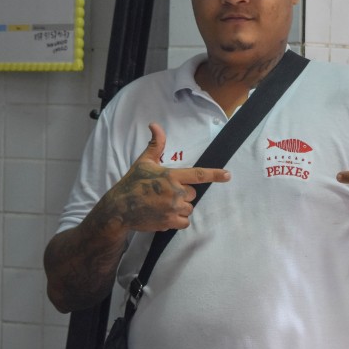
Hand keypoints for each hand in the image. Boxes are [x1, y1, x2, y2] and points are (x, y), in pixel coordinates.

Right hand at [108, 123, 230, 231]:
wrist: (120, 208)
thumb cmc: (132, 183)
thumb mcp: (144, 162)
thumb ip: (156, 145)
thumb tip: (155, 125)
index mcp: (171, 175)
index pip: (198, 174)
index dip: (215, 174)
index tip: (228, 175)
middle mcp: (175, 192)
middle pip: (192, 194)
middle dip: (182, 194)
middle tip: (165, 194)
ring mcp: (172, 208)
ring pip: (188, 209)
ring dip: (180, 208)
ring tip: (163, 205)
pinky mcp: (169, 222)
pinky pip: (184, 223)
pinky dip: (177, 221)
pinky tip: (164, 216)